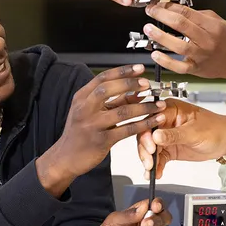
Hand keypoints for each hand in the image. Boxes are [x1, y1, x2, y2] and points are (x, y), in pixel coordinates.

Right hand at [37, 64, 166, 195]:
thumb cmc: (80, 132)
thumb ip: (113, 101)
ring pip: (122, 111)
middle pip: (108, 89)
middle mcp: (84, 109)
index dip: (122, 71)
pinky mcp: (101, 141)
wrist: (65, 158)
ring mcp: (92, 125)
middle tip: (148, 84)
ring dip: (144, 107)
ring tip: (160, 104)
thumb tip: (138, 91)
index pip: (102, 78)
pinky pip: (127, 130)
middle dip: (131, 84)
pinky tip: (155, 121)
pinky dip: (144, 124)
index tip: (140, 68)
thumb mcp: (92, 112)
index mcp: (82, 97)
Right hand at [137, 98, 225, 179]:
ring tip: (151, 170)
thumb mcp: (194, 132)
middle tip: (149, 162)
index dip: (147, 134)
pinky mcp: (169, 148)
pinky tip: (155, 173)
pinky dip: (156, 166)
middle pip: (146, 135)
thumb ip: (174, 135)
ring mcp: (166, 136)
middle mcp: (165, 122)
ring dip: (149, 160)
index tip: (150, 147)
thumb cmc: (215, 129)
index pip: (151, 120)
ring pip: (150, 148)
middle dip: (145, 150)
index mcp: (170, 110)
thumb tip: (156, 136)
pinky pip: (158, 157)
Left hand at [142, 3, 225, 80]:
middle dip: (162, 16)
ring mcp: (201, 56)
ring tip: (148, 29)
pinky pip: (179, 66)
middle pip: (181, 25)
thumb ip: (198, 15)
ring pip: (177, 45)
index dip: (169, 6)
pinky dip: (165, 61)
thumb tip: (176, 10)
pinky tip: (155, 54)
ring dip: (160, 37)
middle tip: (151, 11)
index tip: (159, 3)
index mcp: (212, 26)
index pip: (187, 12)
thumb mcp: (218, 21)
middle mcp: (206, 40)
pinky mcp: (197, 69)